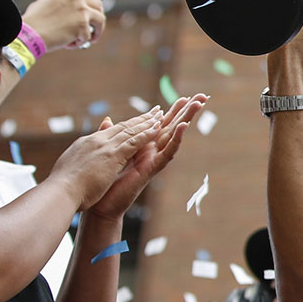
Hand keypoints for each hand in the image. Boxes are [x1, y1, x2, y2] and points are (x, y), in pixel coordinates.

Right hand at [23, 0, 106, 50]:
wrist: (31, 34)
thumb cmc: (34, 21)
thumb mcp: (44, 2)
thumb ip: (59, 2)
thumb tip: (64, 10)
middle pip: (97, 2)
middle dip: (98, 14)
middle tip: (95, 24)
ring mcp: (81, 11)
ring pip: (100, 19)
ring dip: (98, 30)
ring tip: (92, 37)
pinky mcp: (83, 26)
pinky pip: (88, 36)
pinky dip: (80, 42)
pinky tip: (69, 43)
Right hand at [47, 108, 162, 210]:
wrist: (60, 192)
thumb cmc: (62, 187)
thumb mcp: (71, 165)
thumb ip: (81, 156)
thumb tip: (81, 152)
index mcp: (86, 143)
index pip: (109, 131)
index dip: (125, 125)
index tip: (136, 120)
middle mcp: (96, 141)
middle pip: (122, 126)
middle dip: (140, 119)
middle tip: (154, 111)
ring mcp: (105, 147)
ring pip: (130, 130)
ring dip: (147, 122)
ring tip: (160, 115)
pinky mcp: (112, 155)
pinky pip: (134, 142)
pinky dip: (146, 134)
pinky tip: (157, 129)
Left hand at [88, 94, 207, 220]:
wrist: (100, 206)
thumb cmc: (103, 182)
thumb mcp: (106, 152)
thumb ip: (110, 134)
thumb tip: (107, 119)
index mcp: (142, 145)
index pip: (160, 124)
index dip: (172, 110)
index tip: (184, 96)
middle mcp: (151, 151)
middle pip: (172, 127)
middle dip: (186, 111)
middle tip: (202, 96)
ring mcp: (153, 160)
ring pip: (174, 136)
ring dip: (186, 120)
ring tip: (198, 105)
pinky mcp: (152, 169)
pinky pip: (167, 152)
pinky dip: (176, 139)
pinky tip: (183, 127)